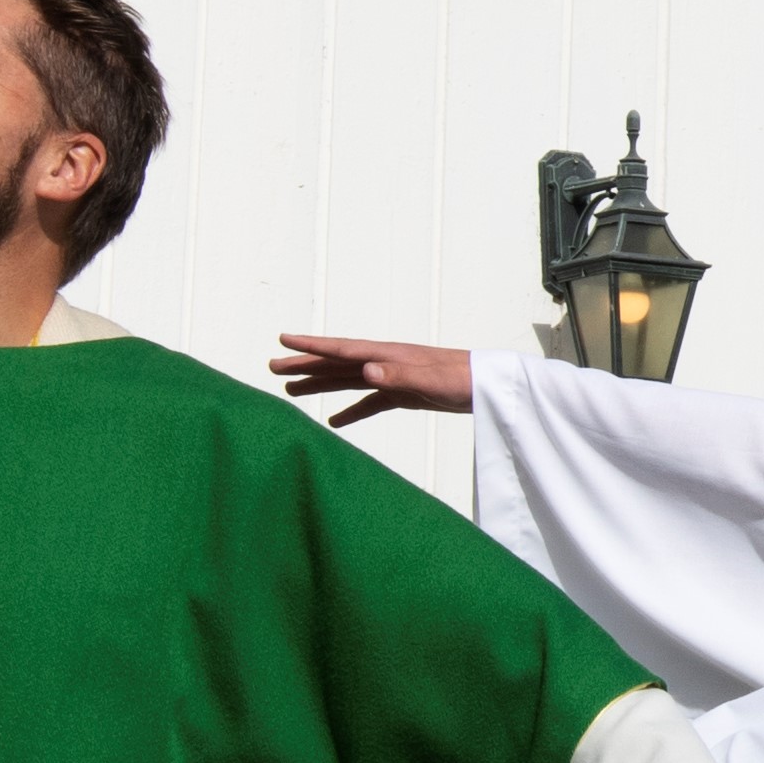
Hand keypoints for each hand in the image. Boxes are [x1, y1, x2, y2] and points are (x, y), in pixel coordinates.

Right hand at [274, 333, 476, 426]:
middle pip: (337, 364)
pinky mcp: (405, 395)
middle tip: (271, 368)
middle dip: (305, 365)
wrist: (492, 388)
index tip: (282, 340)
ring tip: (290, 390)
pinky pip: (370, 402)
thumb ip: (399, 376)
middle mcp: (386, 363)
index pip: (342, 349)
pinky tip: (334, 421)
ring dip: (320, 385)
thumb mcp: (432, 380)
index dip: (312, 346)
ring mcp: (394, 378)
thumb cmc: (466, 380)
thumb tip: (365, 371)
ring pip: (348, 381)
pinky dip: (351, 410)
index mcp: (388, 355)